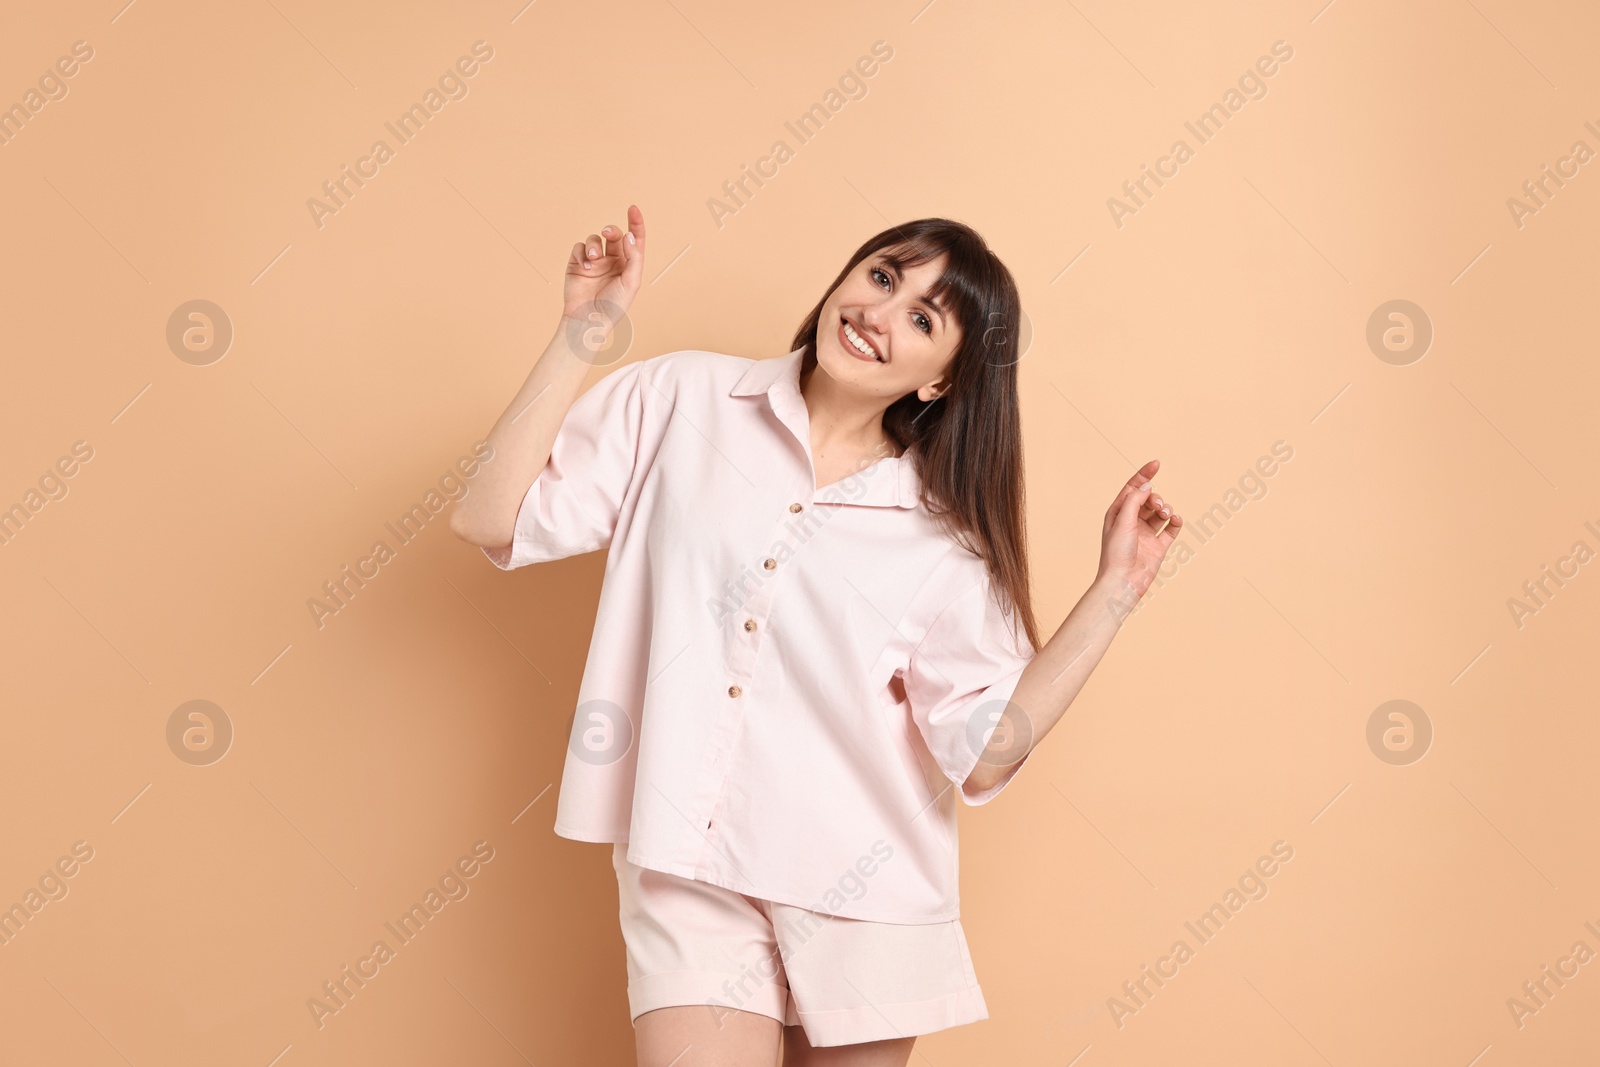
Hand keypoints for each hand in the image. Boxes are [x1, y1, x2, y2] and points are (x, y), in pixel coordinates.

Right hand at [562, 204, 646, 336]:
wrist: (588, 319)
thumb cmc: (613, 305)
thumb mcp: (631, 282)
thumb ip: (634, 257)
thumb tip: (629, 235)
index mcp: (628, 265)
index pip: (634, 239)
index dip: (635, 223)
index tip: (633, 208)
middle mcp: (612, 261)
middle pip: (613, 235)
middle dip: (611, 230)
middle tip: (607, 233)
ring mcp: (594, 262)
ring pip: (595, 239)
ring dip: (594, 244)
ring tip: (593, 257)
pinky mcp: (577, 264)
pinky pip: (579, 247)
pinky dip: (581, 252)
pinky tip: (585, 265)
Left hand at [1096, 459, 1181, 600]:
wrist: (1123, 582)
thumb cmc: (1116, 553)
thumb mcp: (1122, 521)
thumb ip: (1134, 500)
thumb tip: (1147, 485)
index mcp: (1118, 513)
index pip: (1132, 488)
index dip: (1144, 474)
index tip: (1157, 463)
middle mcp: (1132, 522)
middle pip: (1149, 499)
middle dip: (1156, 497)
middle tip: (1158, 505)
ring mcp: (1146, 534)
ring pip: (1161, 512)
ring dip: (1166, 508)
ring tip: (1166, 514)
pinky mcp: (1159, 546)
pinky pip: (1171, 528)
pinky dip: (1176, 521)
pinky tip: (1175, 520)